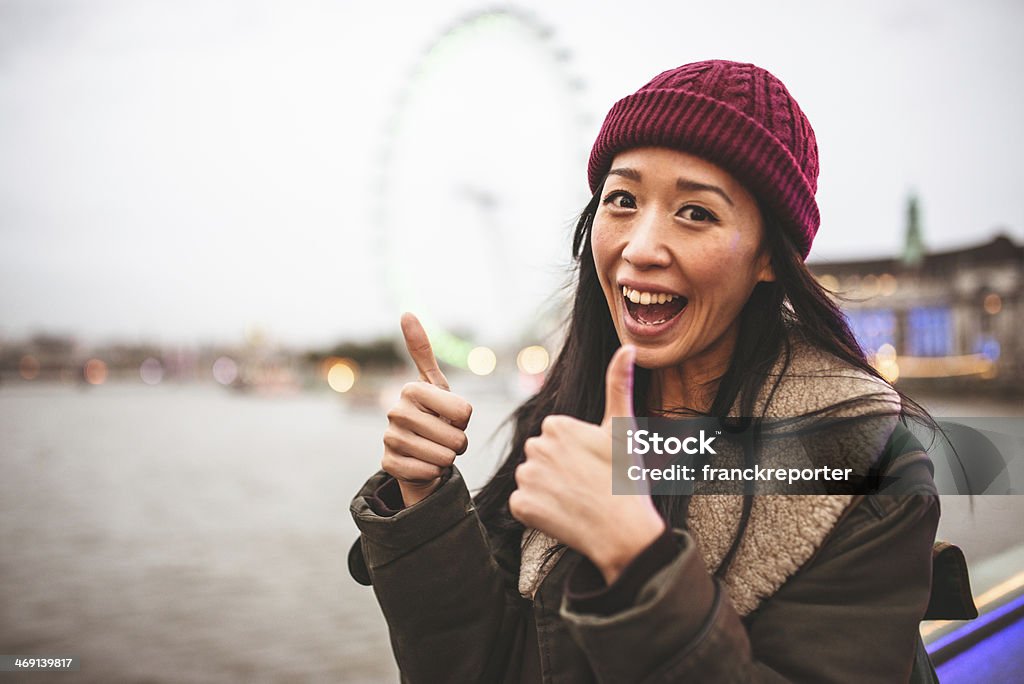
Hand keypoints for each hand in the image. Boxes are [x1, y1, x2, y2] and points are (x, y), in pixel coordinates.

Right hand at [381, 312, 472, 506]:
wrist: (414, 450)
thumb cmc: (431, 414)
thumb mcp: (435, 384)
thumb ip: (422, 350)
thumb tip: (406, 312)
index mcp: (412, 389)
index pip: (464, 412)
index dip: (465, 420)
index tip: (449, 415)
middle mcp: (396, 411)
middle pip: (456, 438)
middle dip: (458, 442)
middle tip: (443, 436)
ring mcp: (390, 438)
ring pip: (443, 458)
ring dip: (446, 458)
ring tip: (434, 449)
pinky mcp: (388, 464)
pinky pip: (428, 472)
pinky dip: (432, 472)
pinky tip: (423, 464)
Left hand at [509, 345, 665, 584]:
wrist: (625, 533)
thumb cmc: (627, 479)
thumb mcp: (623, 429)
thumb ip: (619, 385)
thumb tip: (628, 346)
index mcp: (558, 425)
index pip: (555, 437)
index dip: (575, 453)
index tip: (594, 465)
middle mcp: (536, 447)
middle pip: (541, 456)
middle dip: (559, 469)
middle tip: (587, 484)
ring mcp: (527, 478)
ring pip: (532, 480)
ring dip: (548, 491)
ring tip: (577, 500)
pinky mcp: (520, 506)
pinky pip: (524, 505)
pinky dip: (539, 512)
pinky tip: (563, 515)